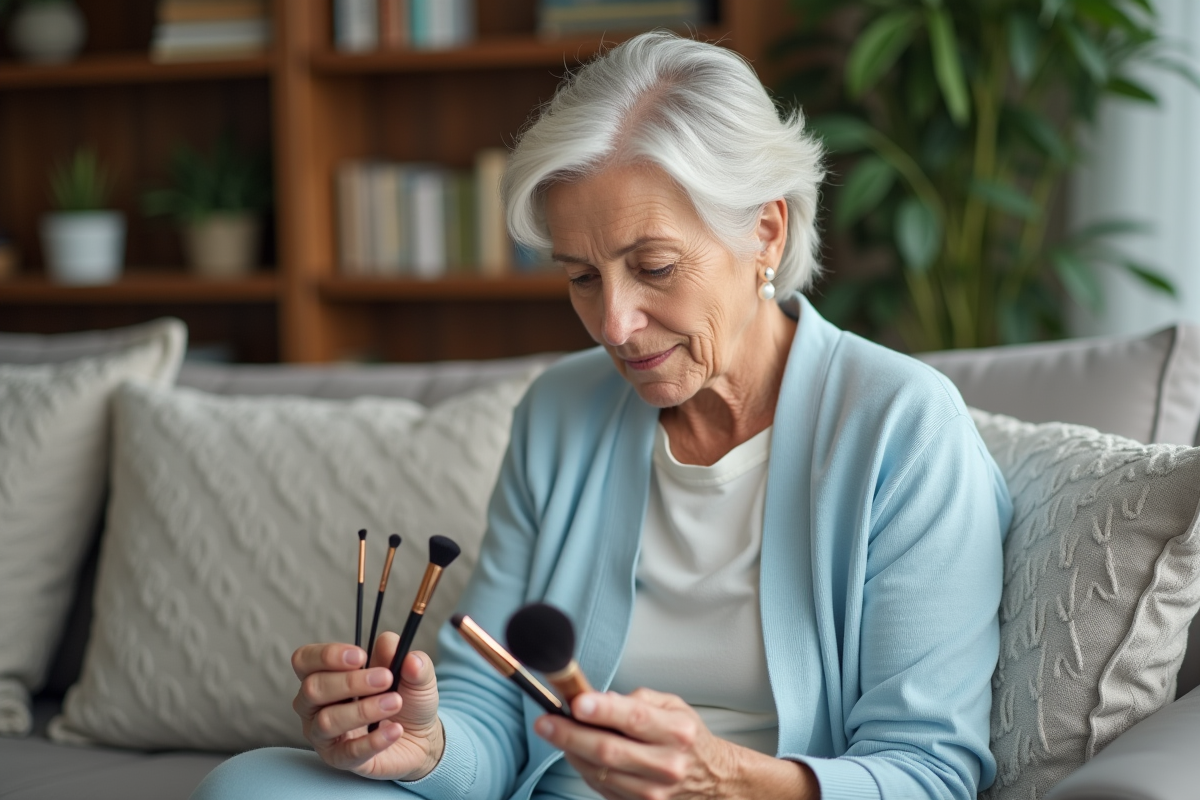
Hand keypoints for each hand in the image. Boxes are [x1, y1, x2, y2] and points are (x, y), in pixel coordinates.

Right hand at [291, 632, 443, 780]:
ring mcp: (324, 734)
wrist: (420, 736)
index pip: (305, 660)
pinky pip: (348, 752)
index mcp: (325, 673)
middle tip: (386, 678)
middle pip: (313, 688)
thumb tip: (404, 653)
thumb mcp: (416, 674)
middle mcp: (315, 705)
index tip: (360, 655)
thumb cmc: (406, 697)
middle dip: (349, 681)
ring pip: (326, 721)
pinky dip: (373, 741)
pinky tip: (395, 730)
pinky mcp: (340, 759)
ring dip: (363, 710)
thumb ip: (411, 660)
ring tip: (394, 703)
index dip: (327, 655)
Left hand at [534, 688, 816, 799]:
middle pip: (609, 750)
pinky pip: (601, 787)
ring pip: (600, 772)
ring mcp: (653, 791)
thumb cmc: (687, 736)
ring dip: (571, 751)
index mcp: (677, 731)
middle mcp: (667, 764)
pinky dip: (583, 767)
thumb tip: (598, 698)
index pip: (635, 718)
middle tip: (545, 721)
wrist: (713, 778)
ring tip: (553, 732)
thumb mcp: (673, 705)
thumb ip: (637, 699)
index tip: (576, 702)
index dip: (602, 710)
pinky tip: (574, 750)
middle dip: (570, 734)